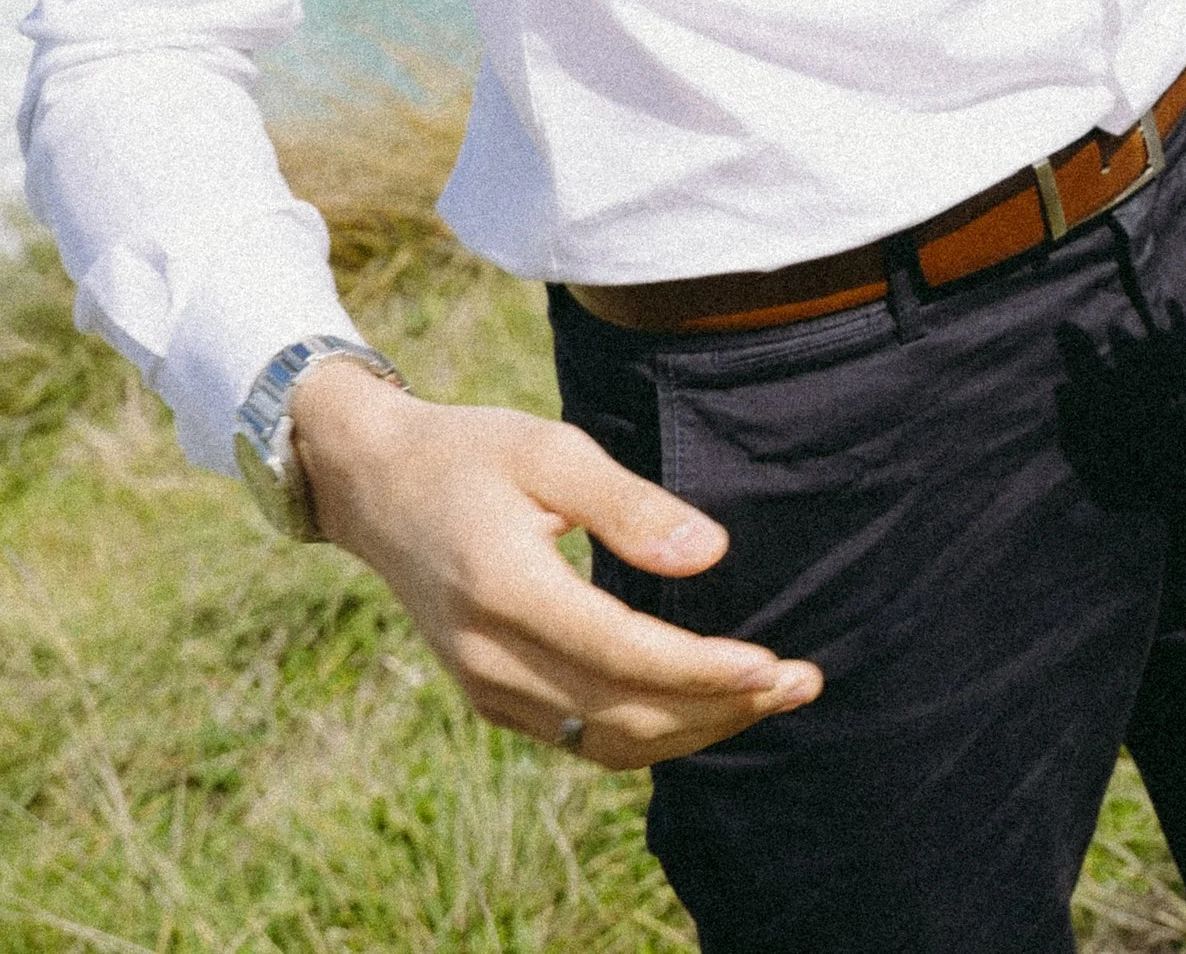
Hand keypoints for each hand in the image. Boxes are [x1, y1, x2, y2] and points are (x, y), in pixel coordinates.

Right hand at [290, 357, 820, 767]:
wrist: (378, 488)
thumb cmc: (474, 454)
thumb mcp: (551, 449)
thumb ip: (630, 504)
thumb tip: (710, 554)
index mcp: (505, 591)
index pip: (621, 655)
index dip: (702, 670)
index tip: (774, 664)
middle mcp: (492, 659)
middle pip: (622, 715)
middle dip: (720, 708)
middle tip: (801, 681)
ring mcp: (487, 689)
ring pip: (606, 741)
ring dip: (694, 729)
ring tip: (771, 696)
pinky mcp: (493, 698)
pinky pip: (582, 737)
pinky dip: (651, 730)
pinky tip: (705, 703)